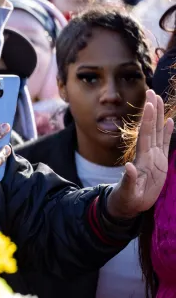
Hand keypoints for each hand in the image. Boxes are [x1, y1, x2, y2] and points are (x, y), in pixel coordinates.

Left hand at [108, 90, 173, 218]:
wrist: (128, 205)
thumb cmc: (126, 200)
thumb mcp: (127, 192)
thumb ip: (128, 180)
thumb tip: (129, 167)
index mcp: (141, 159)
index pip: (145, 134)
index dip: (148, 119)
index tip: (148, 103)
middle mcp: (147, 154)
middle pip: (150, 128)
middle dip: (151, 110)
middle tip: (151, 92)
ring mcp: (154, 157)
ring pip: (157, 132)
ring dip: (159, 117)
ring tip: (159, 100)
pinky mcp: (160, 163)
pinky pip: (165, 144)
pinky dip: (167, 133)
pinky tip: (170, 122)